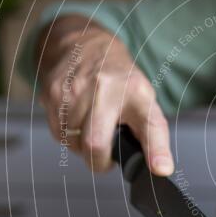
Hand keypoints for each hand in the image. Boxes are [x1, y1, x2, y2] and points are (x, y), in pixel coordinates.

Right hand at [37, 15, 173, 173]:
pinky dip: (67, 135)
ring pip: (73, 142)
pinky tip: (77, 121)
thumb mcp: (145, 103)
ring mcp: (75, 89)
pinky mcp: (53, 92)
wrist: (88, 47)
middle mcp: (105, 88)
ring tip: (91, 129)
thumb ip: (153, 136)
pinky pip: (58, 133)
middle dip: (98, 161)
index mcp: (136, 93)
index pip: (149, 125)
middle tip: (104, 156)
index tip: (161, 169)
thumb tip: (162, 169)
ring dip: (81, 147)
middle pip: (94, 145)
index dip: (155, 150)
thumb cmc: (120, 83)